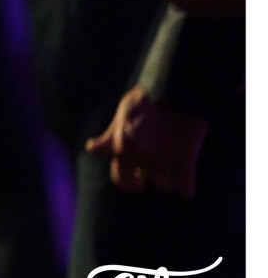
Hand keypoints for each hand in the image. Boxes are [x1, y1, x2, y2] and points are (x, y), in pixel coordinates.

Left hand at [85, 85, 209, 196]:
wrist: (174, 88)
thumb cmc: (145, 100)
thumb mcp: (122, 115)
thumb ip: (109, 137)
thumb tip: (91, 149)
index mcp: (122, 144)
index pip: (121, 177)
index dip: (127, 182)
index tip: (135, 182)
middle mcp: (141, 153)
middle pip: (144, 180)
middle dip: (145, 179)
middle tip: (148, 176)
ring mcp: (164, 156)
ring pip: (164, 184)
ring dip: (167, 181)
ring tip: (169, 171)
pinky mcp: (186, 156)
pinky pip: (185, 185)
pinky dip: (185, 188)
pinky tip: (186, 187)